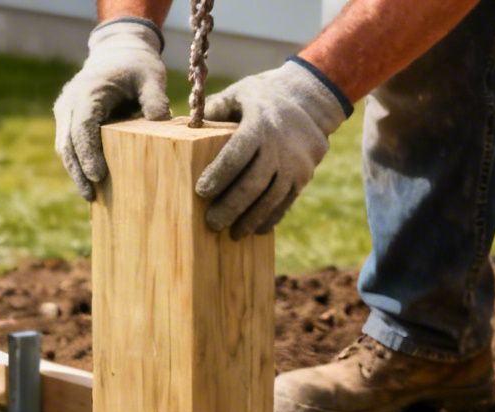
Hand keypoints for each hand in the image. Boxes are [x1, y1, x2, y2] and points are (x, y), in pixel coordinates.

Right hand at [54, 18, 171, 200]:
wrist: (117, 51)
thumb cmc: (137, 65)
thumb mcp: (151, 75)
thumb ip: (155, 97)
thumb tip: (162, 121)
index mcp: (89, 91)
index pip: (82, 127)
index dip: (88, 153)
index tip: (98, 176)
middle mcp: (70, 102)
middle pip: (67, 143)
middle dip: (78, 171)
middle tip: (91, 197)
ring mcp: (66, 112)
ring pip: (64, 147)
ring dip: (75, 171)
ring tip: (90, 197)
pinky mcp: (69, 120)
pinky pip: (69, 146)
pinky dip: (78, 164)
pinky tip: (91, 184)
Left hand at [197, 59, 351, 237]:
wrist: (310, 101)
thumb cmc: (262, 98)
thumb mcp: (238, 94)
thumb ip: (213, 111)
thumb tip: (184, 128)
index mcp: (259, 123)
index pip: (236, 154)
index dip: (219, 175)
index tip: (201, 192)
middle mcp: (279, 146)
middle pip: (253, 183)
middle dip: (231, 206)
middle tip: (211, 224)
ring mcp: (295, 164)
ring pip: (270, 198)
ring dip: (250, 219)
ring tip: (232, 234)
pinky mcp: (304, 176)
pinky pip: (286, 202)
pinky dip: (270, 218)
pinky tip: (255, 229)